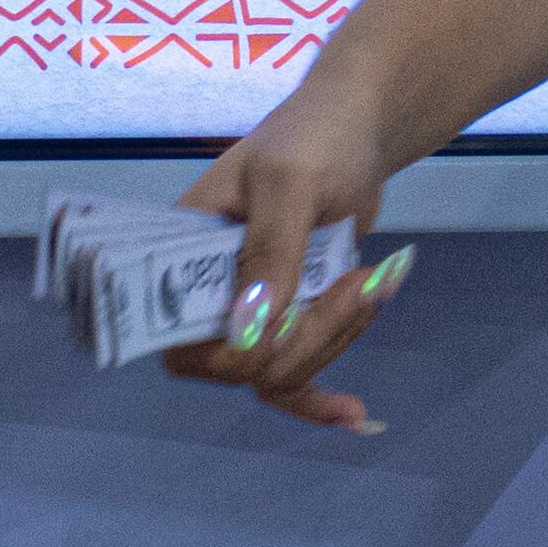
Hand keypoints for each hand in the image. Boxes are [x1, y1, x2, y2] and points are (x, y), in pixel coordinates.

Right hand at [161, 98, 418, 432]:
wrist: (355, 132)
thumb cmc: (312, 139)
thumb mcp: (290, 182)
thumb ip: (270, 250)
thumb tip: (250, 328)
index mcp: (182, 249)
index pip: (174, 332)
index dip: (223, 347)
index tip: (282, 321)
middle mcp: (207, 287)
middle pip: (234, 363)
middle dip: (302, 340)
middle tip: (355, 287)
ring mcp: (250, 307)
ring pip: (276, 372)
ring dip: (332, 341)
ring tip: (373, 285)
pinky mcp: (289, 319)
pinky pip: (293, 376)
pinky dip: (321, 397)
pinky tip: (352, 414)